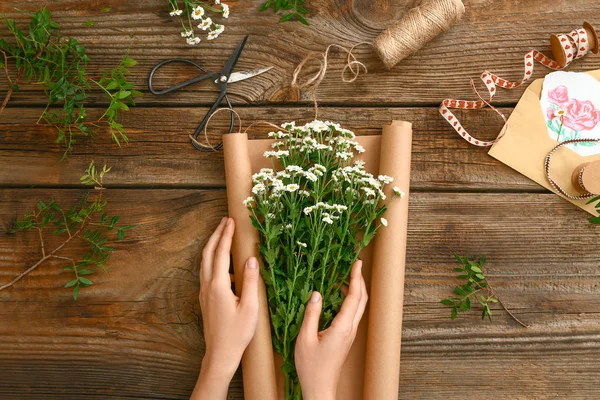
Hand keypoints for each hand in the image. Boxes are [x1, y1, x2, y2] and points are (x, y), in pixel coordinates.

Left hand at [191, 217, 260, 399]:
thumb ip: (250, 281)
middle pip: (208, 253)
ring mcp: (204, 292)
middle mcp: (207, 286)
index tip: (231, 221)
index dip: (226, 235)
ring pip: (205, 262)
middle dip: (216, 235)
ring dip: (212, 246)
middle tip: (225, 221)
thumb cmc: (238, 333)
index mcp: (218, 286)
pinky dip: (212, 259)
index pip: (221, 253)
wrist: (220, 354)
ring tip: (222, 234)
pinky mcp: (205, 298)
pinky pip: (206, 272)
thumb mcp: (250, 307)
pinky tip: (223, 261)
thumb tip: (251, 259)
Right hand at [294, 260, 367, 399]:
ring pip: (359, 307)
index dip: (356, 278)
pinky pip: (352, 314)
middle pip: (362, 300)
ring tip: (348, 276)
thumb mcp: (304, 338)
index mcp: (342, 327)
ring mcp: (349, 334)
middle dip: (360, 281)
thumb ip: (311, 314)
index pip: (353, 297)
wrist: (320, 387)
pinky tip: (339, 296)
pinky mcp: (346, 337)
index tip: (357, 263)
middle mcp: (350, 329)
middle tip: (356, 265)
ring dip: (356, 290)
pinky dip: (350, 300)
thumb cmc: (311, 366)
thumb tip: (316, 293)